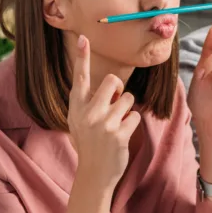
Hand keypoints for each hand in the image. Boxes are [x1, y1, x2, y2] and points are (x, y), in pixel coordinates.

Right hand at [67, 35, 141, 190]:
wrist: (94, 174)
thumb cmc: (89, 144)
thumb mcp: (79, 122)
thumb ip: (90, 103)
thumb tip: (112, 86)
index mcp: (76, 107)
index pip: (80, 77)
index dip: (81, 57)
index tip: (83, 38)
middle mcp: (88, 112)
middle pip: (112, 81)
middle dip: (118, 90)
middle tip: (113, 107)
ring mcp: (103, 123)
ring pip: (127, 98)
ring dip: (126, 109)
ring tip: (116, 125)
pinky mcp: (118, 134)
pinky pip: (135, 115)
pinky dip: (132, 124)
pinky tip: (122, 136)